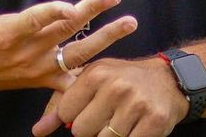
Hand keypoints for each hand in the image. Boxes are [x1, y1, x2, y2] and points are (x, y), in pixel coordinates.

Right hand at [0, 0, 137, 95]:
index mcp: (8, 32)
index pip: (35, 21)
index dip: (54, 13)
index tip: (73, 7)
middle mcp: (28, 52)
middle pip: (65, 31)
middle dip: (92, 12)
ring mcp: (39, 68)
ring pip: (77, 56)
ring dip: (106, 39)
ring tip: (129, 23)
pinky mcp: (45, 79)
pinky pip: (73, 81)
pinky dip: (94, 76)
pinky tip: (118, 63)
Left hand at [31, 56, 188, 136]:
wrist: (168, 80)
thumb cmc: (122, 81)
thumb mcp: (92, 82)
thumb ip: (61, 105)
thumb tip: (37, 132)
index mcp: (96, 74)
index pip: (66, 112)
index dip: (74, 117)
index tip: (88, 110)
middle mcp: (115, 87)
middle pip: (82, 132)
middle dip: (92, 130)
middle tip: (107, 117)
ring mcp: (136, 104)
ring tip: (121, 122)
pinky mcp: (154, 121)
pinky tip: (134, 130)